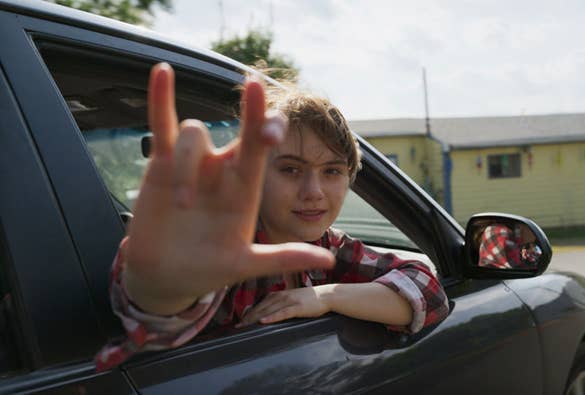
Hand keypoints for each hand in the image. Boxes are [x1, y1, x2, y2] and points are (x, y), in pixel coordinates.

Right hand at [122, 63, 334, 314]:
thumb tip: (329, 259)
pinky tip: (162, 71)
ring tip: (180, 205)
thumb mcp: (246, 264)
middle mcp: (223, 170)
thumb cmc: (209, 270)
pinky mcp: (160, 164)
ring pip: (194, 134)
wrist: (165, 276)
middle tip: (257, 88)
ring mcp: (194, 164)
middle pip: (242, 129)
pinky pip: (162, 125)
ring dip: (187, 165)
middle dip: (253, 113)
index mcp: (246, 188)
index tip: (275, 129)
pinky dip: (160, 98)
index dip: (271, 129)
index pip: (264, 149)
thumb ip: (283, 258)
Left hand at [237, 285, 334, 326]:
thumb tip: (268, 313)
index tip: (240, 320)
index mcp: (279, 293)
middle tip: (238, 326)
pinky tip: (264, 321)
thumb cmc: (310, 299)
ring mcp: (289, 300)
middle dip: (248, 317)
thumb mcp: (292, 299)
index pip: (260, 303)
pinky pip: (282, 312)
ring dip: (255, 317)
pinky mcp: (298, 307)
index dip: (249, 312)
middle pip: (261, 307)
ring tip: (245, 325)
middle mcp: (282, 295)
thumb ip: (280, 304)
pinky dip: (272, 316)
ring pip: (269, 309)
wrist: (327, 295)